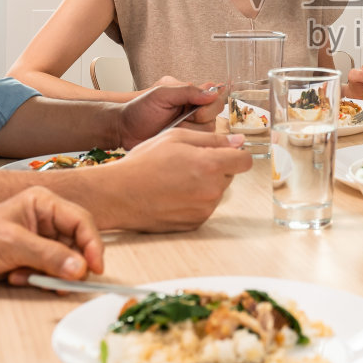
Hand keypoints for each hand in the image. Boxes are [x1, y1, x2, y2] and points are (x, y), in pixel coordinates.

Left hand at [0, 187, 105, 288]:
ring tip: (28, 278)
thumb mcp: (13, 244)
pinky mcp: (30, 259)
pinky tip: (17, 278)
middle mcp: (44, 220)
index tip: (94, 269)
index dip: (92, 245)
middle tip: (65, 283)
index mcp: (43, 203)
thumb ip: (49, 256)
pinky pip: (50, 272)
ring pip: (65, 261)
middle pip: (77, 243)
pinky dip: (39, 279)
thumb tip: (80, 270)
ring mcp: (38, 240)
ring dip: (51, 274)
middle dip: (71, 264)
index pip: (81, 221)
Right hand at [102, 128, 252, 231]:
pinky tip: (173, 194)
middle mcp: (212, 191)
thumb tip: (238, 141)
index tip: (224, 152)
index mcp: (210, 165)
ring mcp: (204, 210)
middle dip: (215, 167)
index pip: (244, 161)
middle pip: (229, 175)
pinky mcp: (195, 224)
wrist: (118, 195)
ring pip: (216, 192)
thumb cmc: (144, 162)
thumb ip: (212, 139)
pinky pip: (204, 207)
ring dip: (204, 184)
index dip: (235, 154)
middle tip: (187, 163)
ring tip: (176, 179)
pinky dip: (194, 200)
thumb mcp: (176, 138)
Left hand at [119, 81, 225, 143]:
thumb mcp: (162, 95)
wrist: (124, 130)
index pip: (215, 98)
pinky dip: (186, 141)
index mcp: (190, 97)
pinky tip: (172, 138)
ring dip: (190, 131)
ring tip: (172, 129)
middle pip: (214, 117)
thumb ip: (187, 91)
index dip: (210, 106)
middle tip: (180, 120)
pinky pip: (197, 144)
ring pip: (207, 132)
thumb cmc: (140, 109)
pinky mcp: (185, 144)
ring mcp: (190, 129)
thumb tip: (213, 92)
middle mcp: (194, 112)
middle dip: (198, 120)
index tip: (197, 110)